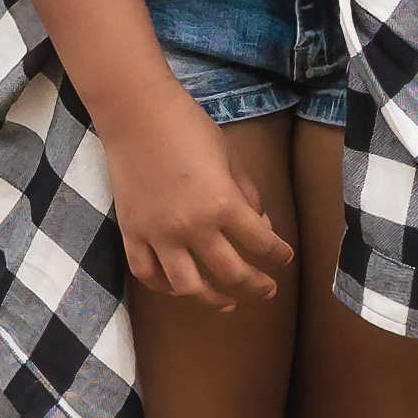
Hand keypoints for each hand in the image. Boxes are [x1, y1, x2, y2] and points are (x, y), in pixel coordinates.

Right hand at [100, 97, 297, 312]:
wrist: (136, 114)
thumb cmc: (189, 128)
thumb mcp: (231, 158)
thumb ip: (249, 196)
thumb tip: (261, 226)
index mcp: (224, 205)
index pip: (262, 244)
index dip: (279, 254)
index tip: (285, 258)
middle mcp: (193, 228)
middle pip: (232, 274)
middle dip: (257, 286)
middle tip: (268, 290)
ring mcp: (159, 235)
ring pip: (189, 288)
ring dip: (214, 300)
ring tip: (228, 302)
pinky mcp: (132, 234)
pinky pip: (148, 274)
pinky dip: (165, 286)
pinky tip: (180, 287)